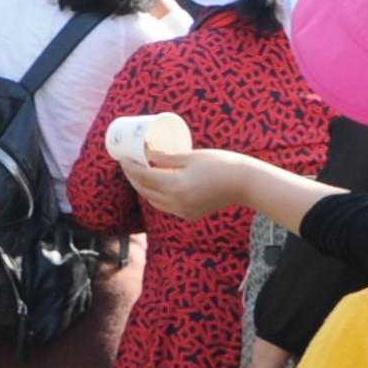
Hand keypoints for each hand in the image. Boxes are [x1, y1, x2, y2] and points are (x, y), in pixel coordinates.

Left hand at [117, 139, 263, 220]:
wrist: (245, 184)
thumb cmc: (220, 164)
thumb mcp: (190, 156)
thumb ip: (166, 157)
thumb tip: (145, 153)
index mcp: (175, 186)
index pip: (143, 177)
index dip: (130, 167)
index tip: (122, 157)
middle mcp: (177, 203)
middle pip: (145, 190)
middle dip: (133, 177)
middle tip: (128, 163)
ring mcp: (183, 211)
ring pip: (154, 201)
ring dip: (144, 188)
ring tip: (140, 172)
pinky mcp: (190, 215)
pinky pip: (166, 206)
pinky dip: (157, 196)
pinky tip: (157, 185)